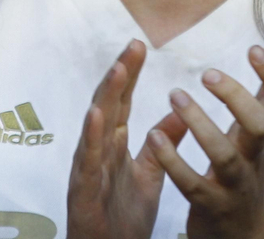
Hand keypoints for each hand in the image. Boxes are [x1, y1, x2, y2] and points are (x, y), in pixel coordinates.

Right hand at [68, 40, 189, 238]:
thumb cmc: (123, 218)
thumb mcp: (150, 175)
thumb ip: (162, 144)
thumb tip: (180, 112)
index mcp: (113, 146)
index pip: (122, 101)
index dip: (130, 73)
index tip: (140, 45)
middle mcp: (98, 150)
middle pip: (108, 104)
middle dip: (120, 74)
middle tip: (133, 45)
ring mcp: (88, 168)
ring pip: (95, 126)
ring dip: (106, 97)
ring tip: (119, 70)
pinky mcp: (83, 190)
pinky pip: (87, 161)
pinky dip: (90, 137)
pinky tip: (96, 116)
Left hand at [147, 45, 263, 238]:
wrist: (241, 233)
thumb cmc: (247, 170)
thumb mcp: (262, 131)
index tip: (254, 49)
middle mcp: (255, 158)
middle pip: (258, 127)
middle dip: (236, 99)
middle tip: (208, 73)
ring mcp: (234, 184)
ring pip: (224, 156)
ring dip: (199, 125)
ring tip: (175, 96)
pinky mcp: (210, 205)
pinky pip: (192, 184)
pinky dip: (173, 160)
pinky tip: (155, 136)